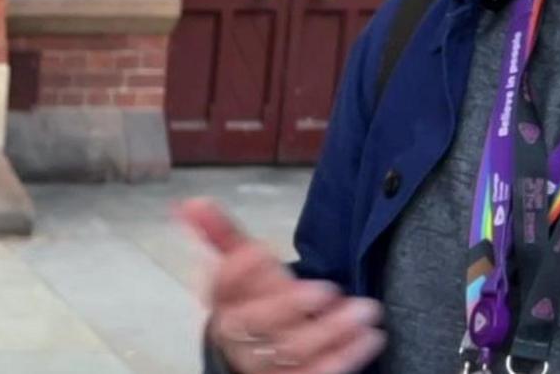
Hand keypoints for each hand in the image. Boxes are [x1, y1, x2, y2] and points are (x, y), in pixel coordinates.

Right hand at [178, 198, 385, 373]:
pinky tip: (369, 337)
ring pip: (290, 352)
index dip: (236, 271)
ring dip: (330, 330)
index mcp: (222, 304)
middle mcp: (236, 337)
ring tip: (367, 310)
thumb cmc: (258, 299)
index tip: (261, 251)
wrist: (265, 349)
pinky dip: (344, 357)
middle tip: (328, 287)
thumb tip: (190, 202)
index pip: (220, 288)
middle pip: (254, 324)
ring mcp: (262, 365)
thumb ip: (221, 234)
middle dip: (289, 305)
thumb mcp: (244, 267)